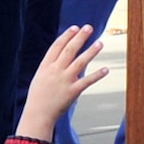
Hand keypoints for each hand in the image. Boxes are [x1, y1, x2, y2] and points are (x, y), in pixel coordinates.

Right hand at [18, 25, 106, 140]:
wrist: (37, 115)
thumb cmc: (39, 97)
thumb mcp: (40, 77)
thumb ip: (51, 65)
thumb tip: (62, 54)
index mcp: (45, 67)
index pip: (56, 47)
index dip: (66, 36)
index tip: (75, 27)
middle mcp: (55, 71)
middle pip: (69, 50)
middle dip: (79, 38)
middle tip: (89, 27)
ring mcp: (64, 81)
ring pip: (79, 63)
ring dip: (91, 52)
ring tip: (100, 43)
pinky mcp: (72, 92)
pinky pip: (87, 81)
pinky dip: (97, 75)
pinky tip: (105, 69)